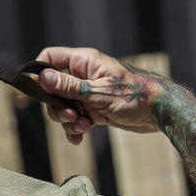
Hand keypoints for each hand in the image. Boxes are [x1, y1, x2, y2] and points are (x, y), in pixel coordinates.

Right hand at [35, 46, 172, 145]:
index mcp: (85, 62)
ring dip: (68, 121)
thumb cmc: (134, 96)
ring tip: (84, 127)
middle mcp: (84, 75)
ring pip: (64, 107)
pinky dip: (75, 129)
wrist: (159, 112)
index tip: (37, 93)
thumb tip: (42, 77)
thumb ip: (69, 86)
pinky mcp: (94, 109)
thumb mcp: (98, 93)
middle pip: (53, 89)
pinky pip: (75, 119)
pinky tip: (81, 137)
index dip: (39, 73)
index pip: (50, 58)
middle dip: (58, 107)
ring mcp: (89, 93)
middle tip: (72, 116)